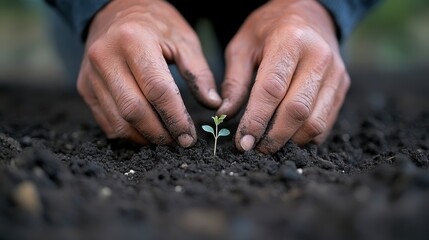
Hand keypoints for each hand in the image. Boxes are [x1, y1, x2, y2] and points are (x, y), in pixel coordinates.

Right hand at [77, 0, 221, 146]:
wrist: (115, 11)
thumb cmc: (155, 25)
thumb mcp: (183, 39)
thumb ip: (198, 72)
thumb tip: (213, 103)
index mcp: (133, 40)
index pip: (157, 90)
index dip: (175, 118)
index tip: (190, 138)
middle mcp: (105, 58)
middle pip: (134, 110)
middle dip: (160, 133)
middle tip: (179, 142)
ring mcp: (91, 75)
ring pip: (119, 121)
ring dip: (145, 138)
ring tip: (166, 139)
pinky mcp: (85, 88)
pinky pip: (106, 122)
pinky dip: (128, 134)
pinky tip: (146, 133)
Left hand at [217, 0, 349, 153]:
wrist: (308, 13)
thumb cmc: (268, 30)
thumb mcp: (242, 47)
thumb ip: (234, 82)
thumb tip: (224, 114)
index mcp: (289, 41)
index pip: (271, 90)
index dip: (256, 120)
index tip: (243, 142)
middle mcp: (318, 56)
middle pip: (297, 110)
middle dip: (274, 137)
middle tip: (255, 149)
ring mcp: (336, 72)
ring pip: (316, 122)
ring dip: (291, 140)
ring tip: (270, 144)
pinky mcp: (343, 86)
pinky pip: (327, 122)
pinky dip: (307, 137)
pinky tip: (288, 136)